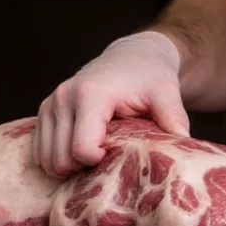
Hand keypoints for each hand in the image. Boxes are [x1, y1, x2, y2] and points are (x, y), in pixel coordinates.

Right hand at [33, 31, 189, 177]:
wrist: (133, 56)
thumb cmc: (151, 77)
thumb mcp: (167, 94)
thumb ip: (174, 117)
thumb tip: (183, 145)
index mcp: (91, 94)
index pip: (81, 149)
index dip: (99, 162)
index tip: (117, 154)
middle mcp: (63, 98)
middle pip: (61, 159)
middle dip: (84, 168)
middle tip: (109, 158)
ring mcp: (50, 105)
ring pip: (47, 159)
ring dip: (71, 166)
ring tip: (98, 155)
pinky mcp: (45, 111)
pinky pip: (41, 151)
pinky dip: (60, 158)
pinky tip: (83, 151)